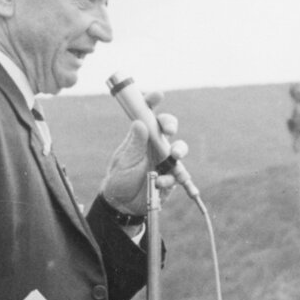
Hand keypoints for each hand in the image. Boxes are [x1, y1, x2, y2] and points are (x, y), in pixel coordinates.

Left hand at [100, 91, 188, 215]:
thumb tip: (139, 123)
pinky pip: (178, 174)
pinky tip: (160, 182)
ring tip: (174, 156)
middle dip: (171, 124)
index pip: (148, 114)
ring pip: (179, 148)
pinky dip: (170, 178)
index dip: (152, 101)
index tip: (157, 95)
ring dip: (179, 150)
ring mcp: (165, 160)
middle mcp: (155, 145)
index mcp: (141, 136)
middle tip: (169, 129)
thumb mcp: (124, 160)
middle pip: (168, 127)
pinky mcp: (172, 177)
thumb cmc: (120, 178)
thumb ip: (134, 143)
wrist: (123, 204)